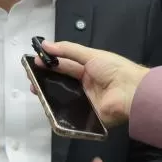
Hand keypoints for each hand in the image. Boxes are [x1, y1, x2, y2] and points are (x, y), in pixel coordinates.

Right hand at [35, 41, 149, 126]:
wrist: (131, 92)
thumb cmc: (114, 69)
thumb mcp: (91, 55)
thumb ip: (68, 50)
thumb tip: (45, 45)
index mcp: (89, 68)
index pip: (65, 65)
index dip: (50, 63)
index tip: (34, 62)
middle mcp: (86, 85)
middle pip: (62, 82)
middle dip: (46, 80)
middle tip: (30, 79)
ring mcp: (86, 101)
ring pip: (63, 98)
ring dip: (49, 95)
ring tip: (35, 92)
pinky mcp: (87, 116)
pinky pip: (70, 114)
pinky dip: (59, 111)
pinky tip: (47, 108)